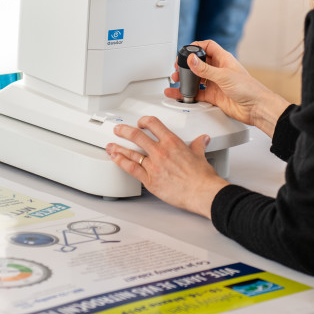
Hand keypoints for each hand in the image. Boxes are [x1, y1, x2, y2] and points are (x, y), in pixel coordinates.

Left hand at [107, 116, 228, 217]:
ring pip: (131, 152)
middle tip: (118, 129)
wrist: (201, 192)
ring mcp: (153, 165)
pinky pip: (131, 169)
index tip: (141, 122)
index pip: (154, 124)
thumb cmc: (202, 177)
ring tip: (111, 145)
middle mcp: (160, 151)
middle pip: (137, 135)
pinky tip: (115, 159)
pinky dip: (121, 162)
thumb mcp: (200, 155)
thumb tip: (201, 140)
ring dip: (118, 147)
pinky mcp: (150, 180)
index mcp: (172, 142)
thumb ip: (198, 145)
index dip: (144, 121)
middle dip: (124, 131)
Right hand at [165, 40, 289, 137]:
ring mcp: (216, 83)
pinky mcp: (214, 96)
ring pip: (197, 79)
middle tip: (178, 68)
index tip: (186, 50)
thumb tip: (191, 59)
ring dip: (186, 79)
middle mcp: (219, 70)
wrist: (256, 108)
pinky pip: (198, 93)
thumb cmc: (249, 89)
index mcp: (223, 59)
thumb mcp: (224, 76)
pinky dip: (188, 94)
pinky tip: (181, 94)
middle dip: (187, 65)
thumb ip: (205, 69)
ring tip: (176, 80)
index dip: (196, 46)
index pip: (207, 47)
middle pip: (199, 63)